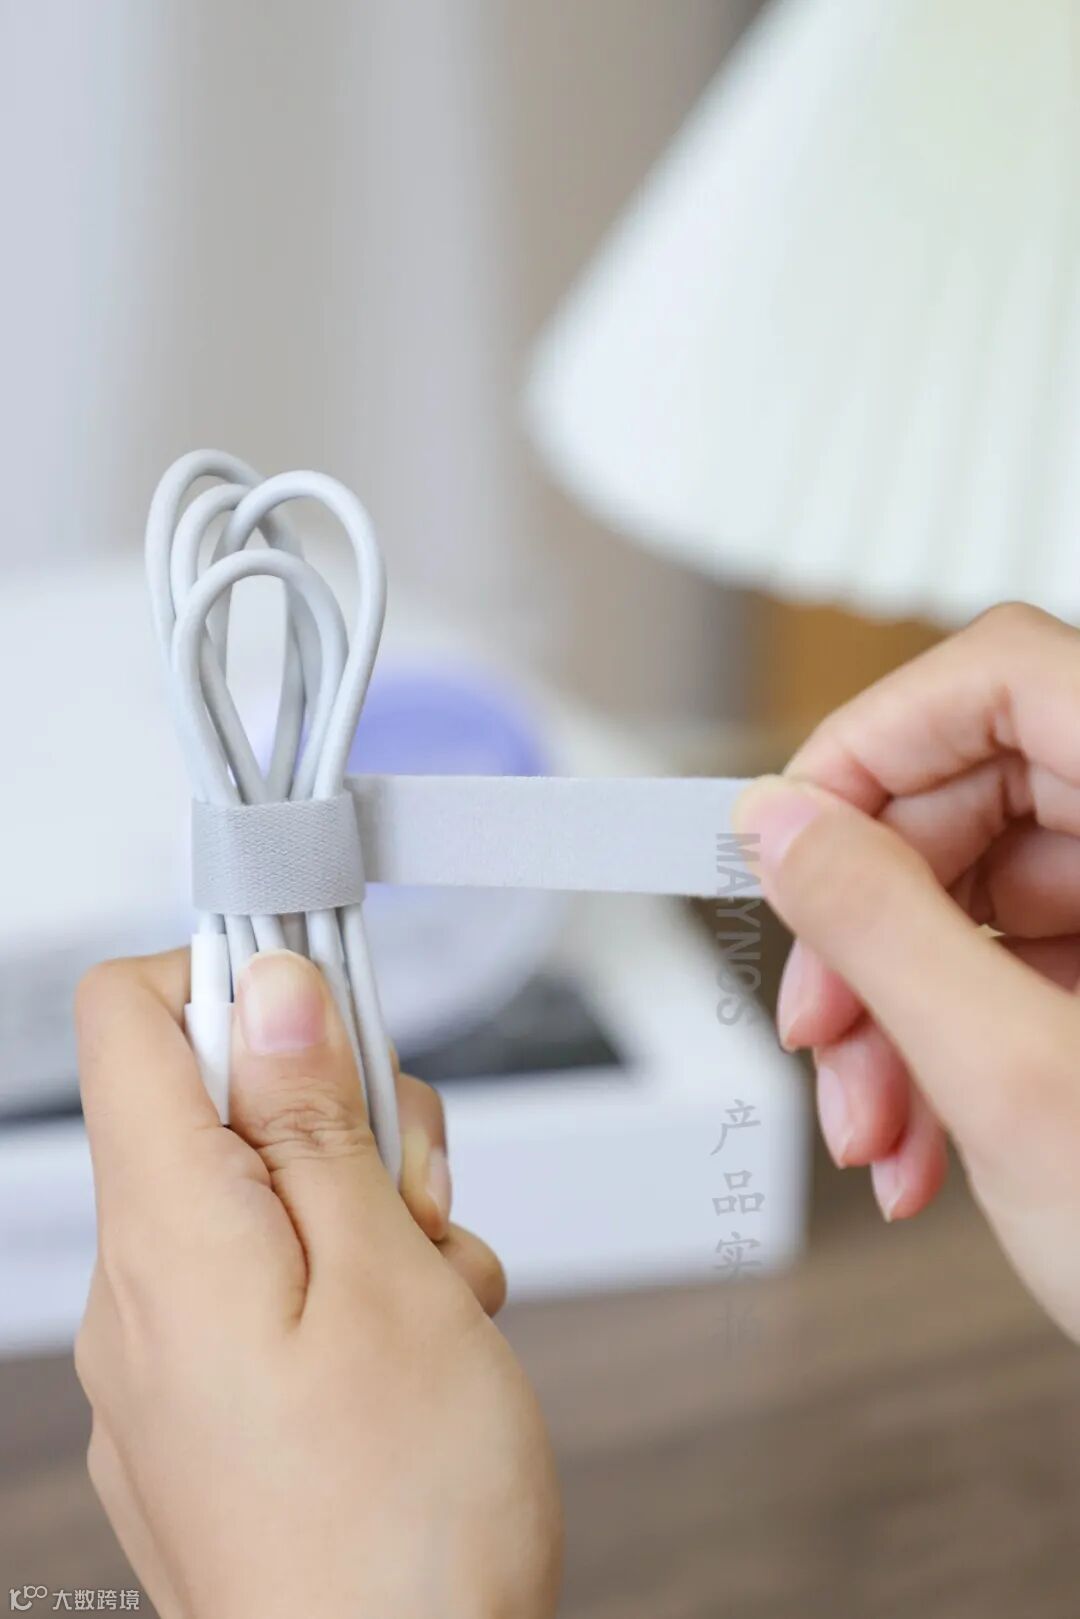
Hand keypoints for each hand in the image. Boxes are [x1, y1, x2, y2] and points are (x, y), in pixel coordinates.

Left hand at [74, 948, 561, 1618]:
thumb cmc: (404, 1528)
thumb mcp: (389, 1276)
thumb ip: (314, 1120)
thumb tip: (268, 990)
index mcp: (167, 1233)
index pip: (130, 1016)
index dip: (230, 971)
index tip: (329, 997)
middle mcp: (138, 1294)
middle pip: (221, 1107)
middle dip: (339, 1117)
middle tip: (417, 1196)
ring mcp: (168, 1363)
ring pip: (267, 1199)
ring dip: (369, 1213)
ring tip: (436, 1300)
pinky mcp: (209, 1414)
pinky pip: (270, 1291)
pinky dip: (353, 1290)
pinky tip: (418, 1355)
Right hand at [734, 603, 1079, 1343]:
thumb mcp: (1020, 1082)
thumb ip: (883, 928)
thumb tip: (781, 826)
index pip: (1002, 677)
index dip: (873, 745)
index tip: (783, 839)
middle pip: (976, 796)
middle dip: (868, 923)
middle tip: (817, 1026)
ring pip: (981, 895)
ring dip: (894, 1009)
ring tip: (869, 1126)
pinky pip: (1015, 968)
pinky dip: (945, 1047)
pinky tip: (917, 1137)